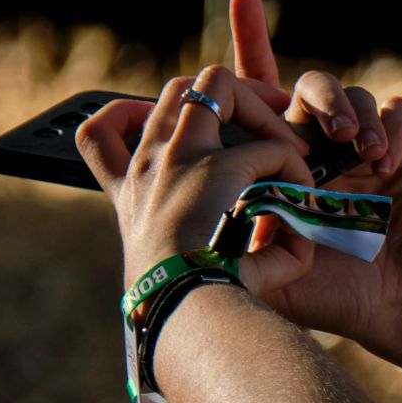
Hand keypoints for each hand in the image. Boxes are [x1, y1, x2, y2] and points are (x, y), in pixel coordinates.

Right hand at [75, 67, 311, 287]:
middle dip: (225, 94)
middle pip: (175, 89)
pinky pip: (272, 148)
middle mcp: (149, 166)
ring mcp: (181, 158)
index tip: (163, 121)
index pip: (99, 134)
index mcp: (132, 194)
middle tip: (266, 117)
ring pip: (218, 86)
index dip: (129, 112)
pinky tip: (302, 196)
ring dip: (259, 110)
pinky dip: (294, 167)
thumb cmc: (189, 307)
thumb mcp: (183, 269)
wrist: (186, 316)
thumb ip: (219, 238)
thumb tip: (273, 229)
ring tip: (288, 148)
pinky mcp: (221, 168)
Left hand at [225, 0, 401, 361]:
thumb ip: (230, 231)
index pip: (256, 91)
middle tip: (324, 137)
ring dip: (349, 114)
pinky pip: (396, 110)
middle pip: (304, 85)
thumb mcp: (263, 265)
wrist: (394, 307)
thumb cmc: (329, 292)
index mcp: (278, 161)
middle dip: (314, 100)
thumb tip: (202, 190)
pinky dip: (390, 129)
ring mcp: (360, 145)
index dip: (252, 38)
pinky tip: (384, 167)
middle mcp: (317, 145)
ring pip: (349, 93)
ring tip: (358, 153)